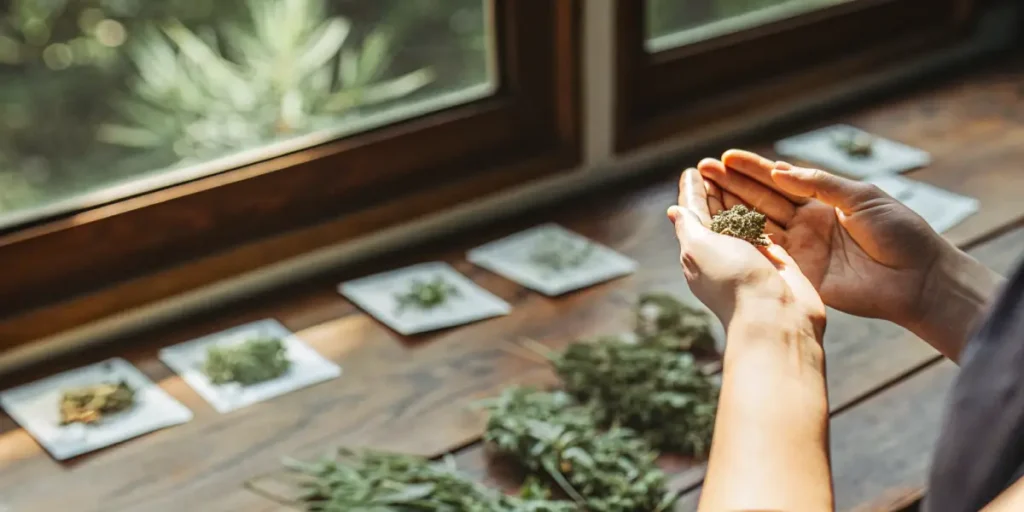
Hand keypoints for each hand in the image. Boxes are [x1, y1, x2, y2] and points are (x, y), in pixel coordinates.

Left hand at [669, 168, 824, 337]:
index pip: (693, 215)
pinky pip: (768, 231)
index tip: (692, 171)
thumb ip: (688, 227)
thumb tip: (674, 211)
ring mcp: (752, 257)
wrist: (776, 317)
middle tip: (713, 165)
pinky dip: (763, 214)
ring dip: (739, 197)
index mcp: (699, 252)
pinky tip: (764, 200)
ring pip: (743, 220)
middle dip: (714, 190)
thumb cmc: (733, 281)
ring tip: (736, 174)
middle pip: (717, 214)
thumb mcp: (699, 248)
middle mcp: (724, 254)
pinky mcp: (778, 261)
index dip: (692, 193)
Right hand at [697, 150, 957, 338]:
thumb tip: (781, 171)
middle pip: (761, 199)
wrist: (918, 278)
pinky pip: (767, 254)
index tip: (725, 158)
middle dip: (732, 185)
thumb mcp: (861, 197)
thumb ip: (819, 184)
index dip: (752, 169)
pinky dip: (744, 241)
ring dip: (730, 210)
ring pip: (758, 224)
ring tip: (703, 194)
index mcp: (823, 201)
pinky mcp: (800, 273)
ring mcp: (801, 249)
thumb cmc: (899, 233)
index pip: (780, 180)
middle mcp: (807, 223)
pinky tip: (721, 228)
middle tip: (703, 170)